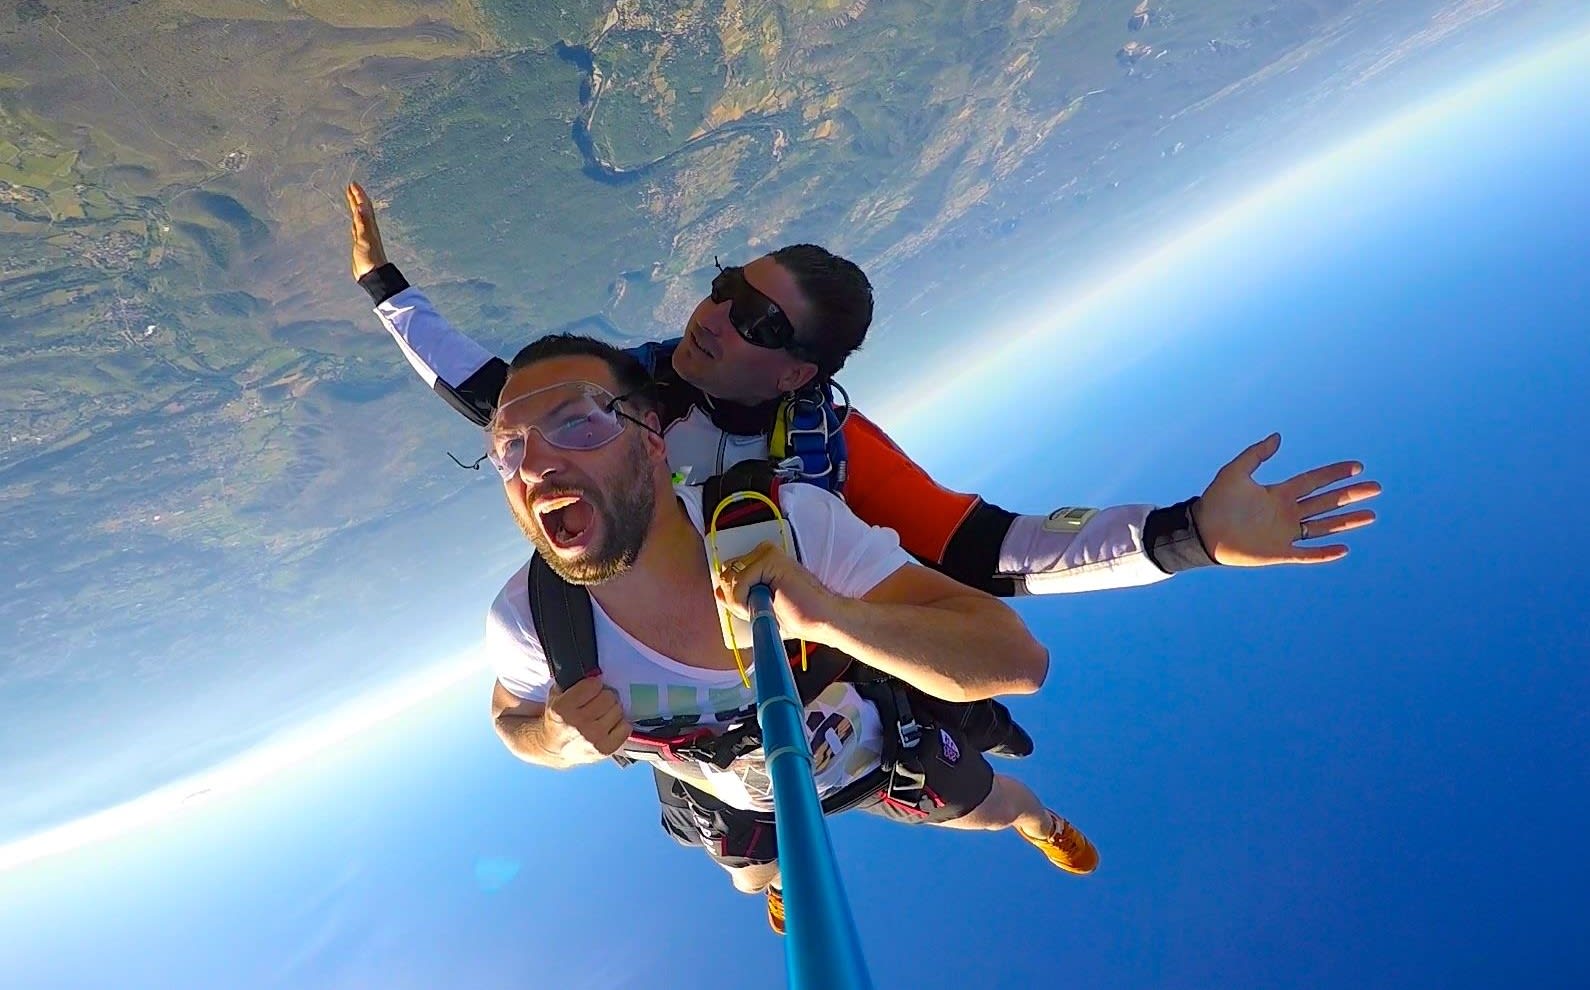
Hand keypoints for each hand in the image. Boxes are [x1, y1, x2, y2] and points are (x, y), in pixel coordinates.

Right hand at [344, 181, 388, 280]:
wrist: (373, 274)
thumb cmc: (370, 258)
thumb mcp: (365, 238)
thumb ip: (363, 222)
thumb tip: (360, 206)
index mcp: (369, 226)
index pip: (364, 206)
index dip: (359, 194)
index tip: (353, 183)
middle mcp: (368, 228)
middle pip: (362, 209)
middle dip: (357, 197)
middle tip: (351, 186)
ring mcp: (364, 235)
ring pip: (360, 216)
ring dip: (356, 206)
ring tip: (351, 198)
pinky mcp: (360, 242)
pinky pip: (357, 226)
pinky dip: (355, 219)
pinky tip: (354, 220)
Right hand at [544, 675, 630, 763]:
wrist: (554, 748)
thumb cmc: (558, 719)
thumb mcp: (557, 696)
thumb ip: (573, 681)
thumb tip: (597, 672)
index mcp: (562, 709)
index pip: (593, 685)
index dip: (593, 684)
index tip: (590, 689)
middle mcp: (578, 724)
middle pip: (609, 697)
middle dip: (604, 696)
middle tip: (597, 702)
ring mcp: (593, 738)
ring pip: (618, 710)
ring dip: (612, 710)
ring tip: (602, 715)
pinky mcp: (605, 750)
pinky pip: (626, 727)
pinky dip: (619, 724)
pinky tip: (609, 726)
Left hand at [714, 541, 837, 639]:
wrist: (821, 620)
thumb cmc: (796, 615)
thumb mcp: (759, 607)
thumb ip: (738, 596)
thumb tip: (717, 589)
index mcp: (761, 561)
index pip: (728, 573)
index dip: (734, 597)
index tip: (754, 608)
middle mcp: (763, 552)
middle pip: (726, 574)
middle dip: (736, 599)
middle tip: (761, 609)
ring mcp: (767, 553)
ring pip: (730, 578)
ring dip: (742, 602)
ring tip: (766, 607)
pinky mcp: (770, 558)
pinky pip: (739, 581)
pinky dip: (745, 600)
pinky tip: (766, 603)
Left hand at [1192, 433, 1380, 565]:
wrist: (1200, 531)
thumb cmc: (1215, 501)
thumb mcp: (1235, 472)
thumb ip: (1256, 454)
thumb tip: (1278, 436)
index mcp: (1279, 493)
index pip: (1314, 481)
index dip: (1335, 474)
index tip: (1357, 467)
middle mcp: (1287, 513)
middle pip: (1326, 502)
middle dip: (1351, 495)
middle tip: (1376, 488)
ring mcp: (1284, 533)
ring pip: (1323, 527)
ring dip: (1347, 522)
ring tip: (1371, 515)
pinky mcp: (1278, 553)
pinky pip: (1306, 554)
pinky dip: (1324, 553)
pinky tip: (1344, 549)